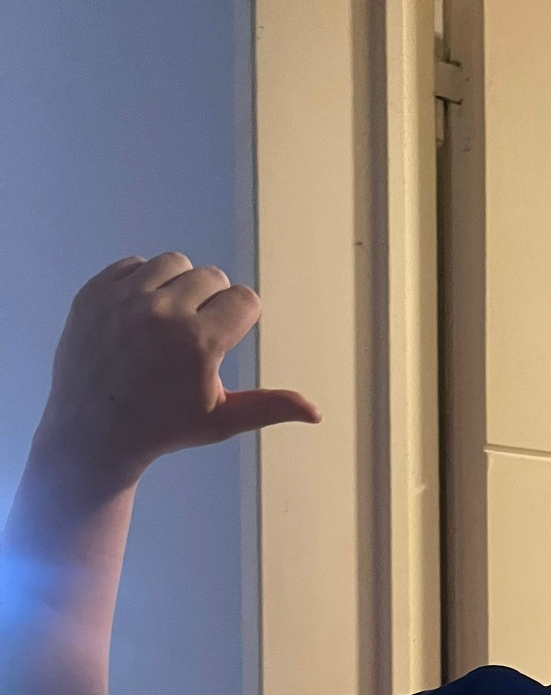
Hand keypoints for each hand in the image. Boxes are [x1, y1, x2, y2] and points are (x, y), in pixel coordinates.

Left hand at [33, 252, 320, 489]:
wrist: (91, 432)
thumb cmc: (164, 428)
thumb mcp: (220, 420)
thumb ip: (270, 406)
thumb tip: (316, 413)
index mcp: (200, 342)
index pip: (244, 300)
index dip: (239, 322)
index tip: (220, 344)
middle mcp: (163, 313)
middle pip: (212, 276)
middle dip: (210, 303)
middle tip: (191, 338)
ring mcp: (124, 299)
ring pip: (174, 262)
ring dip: (178, 286)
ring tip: (167, 322)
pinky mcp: (95, 292)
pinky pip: (134, 264)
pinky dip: (141, 285)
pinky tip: (138, 318)